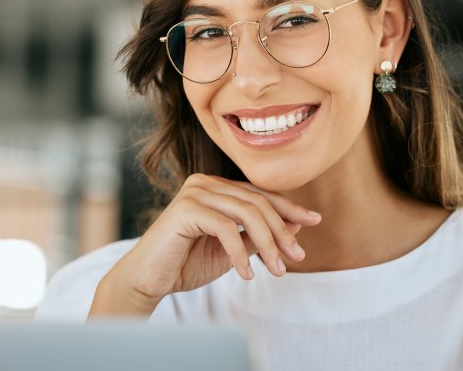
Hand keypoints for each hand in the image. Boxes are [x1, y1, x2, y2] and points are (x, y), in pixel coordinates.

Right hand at [91, 174, 321, 315]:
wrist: (147, 280)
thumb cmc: (186, 264)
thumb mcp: (232, 250)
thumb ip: (257, 236)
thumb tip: (297, 225)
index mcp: (216, 187)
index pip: (260, 194)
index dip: (289, 207)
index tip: (315, 220)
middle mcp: (205, 182)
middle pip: (258, 202)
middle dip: (282, 230)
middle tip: (297, 256)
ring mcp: (194, 192)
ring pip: (247, 213)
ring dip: (268, 244)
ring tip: (278, 270)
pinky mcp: (186, 209)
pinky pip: (226, 229)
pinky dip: (240, 254)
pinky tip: (247, 274)